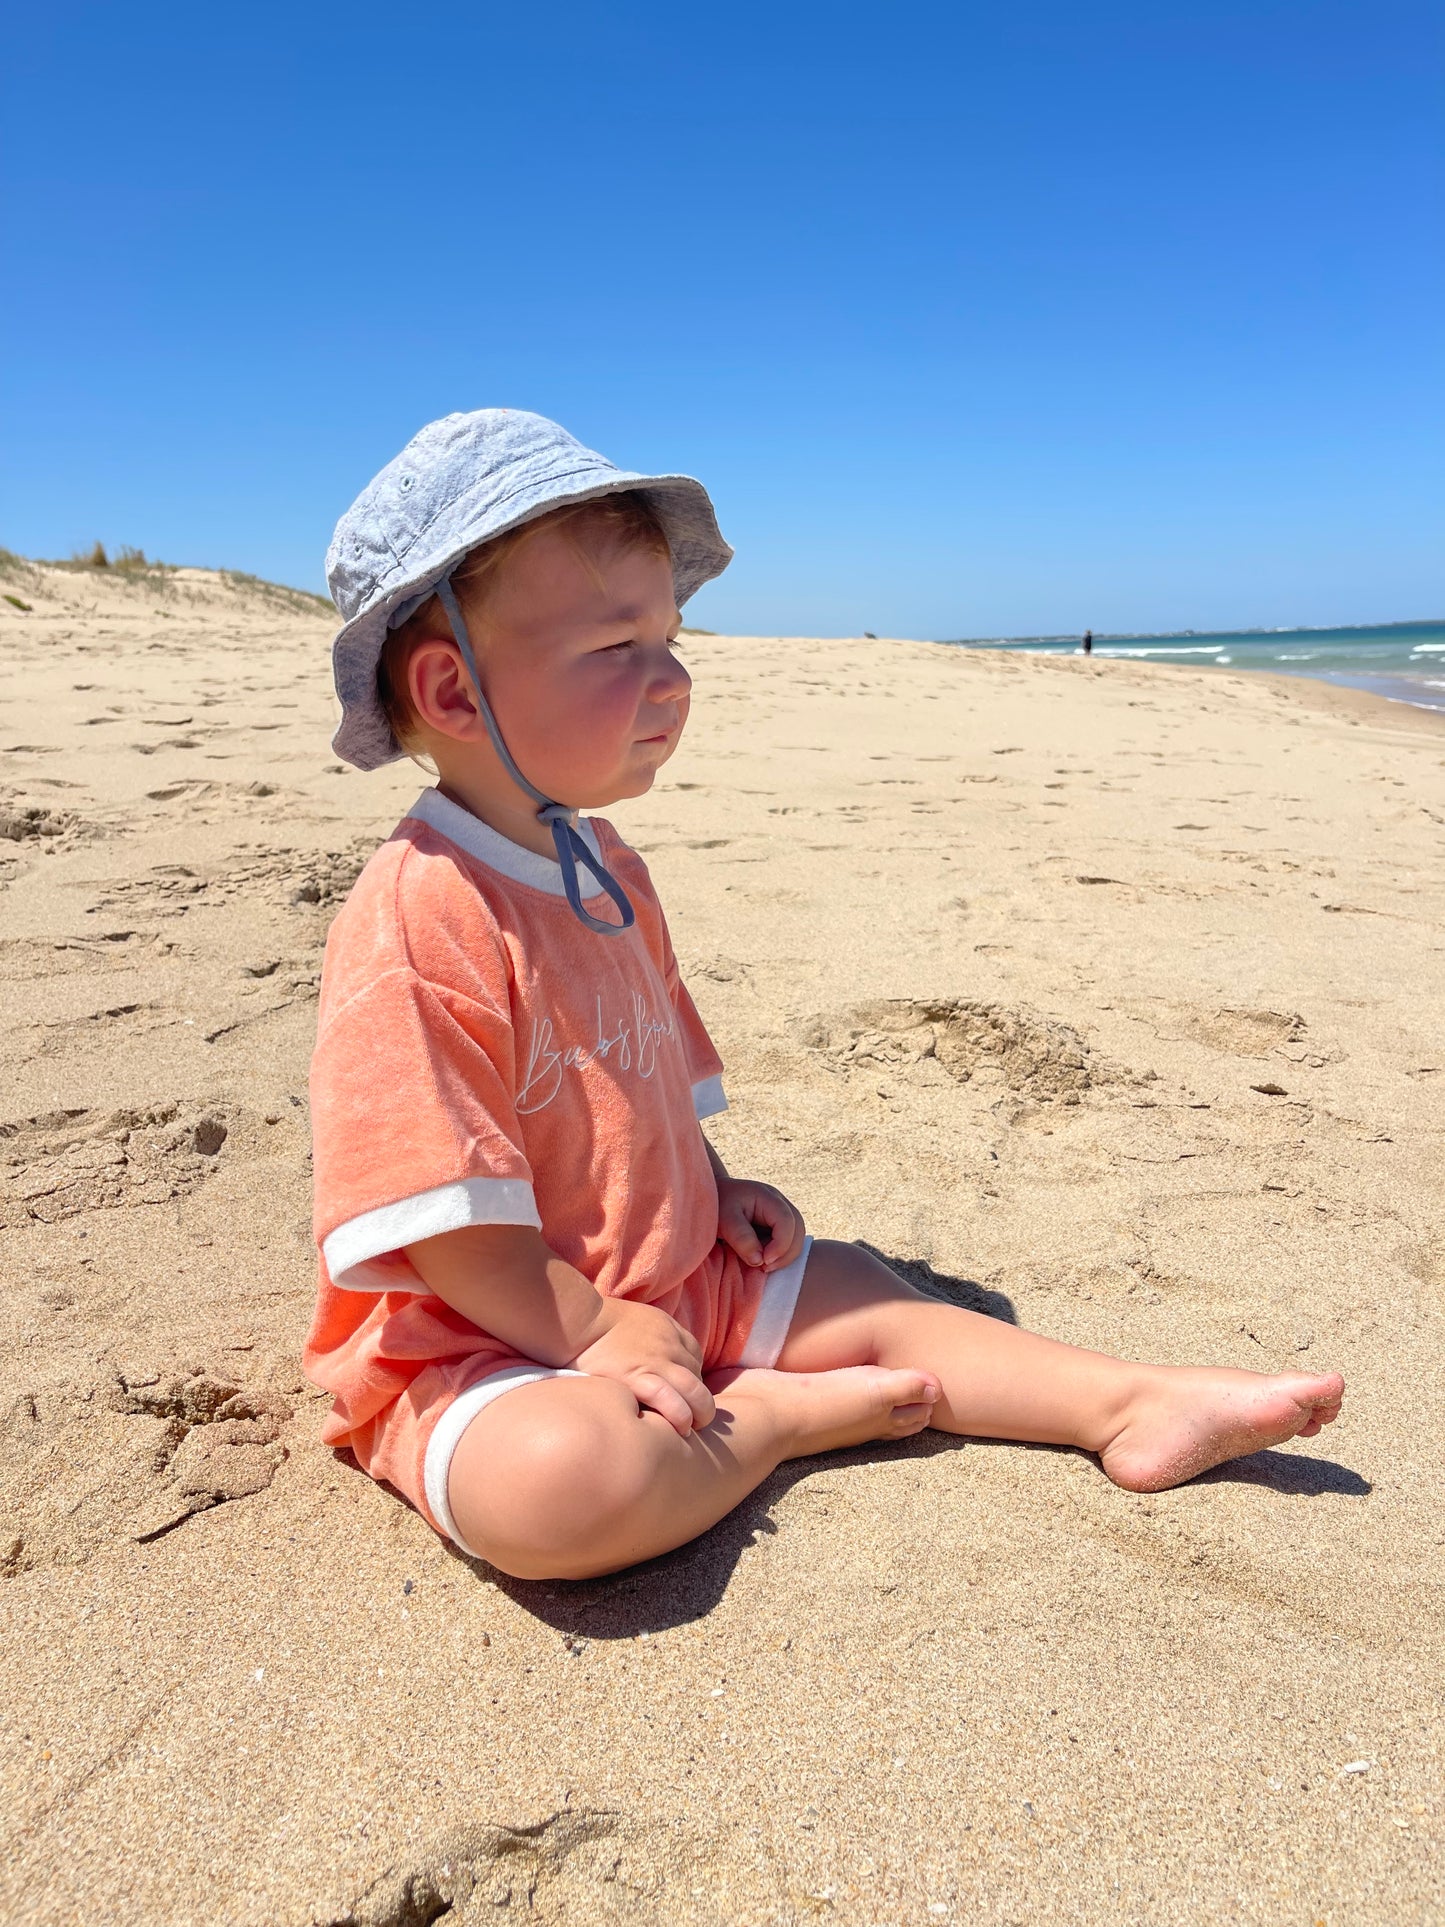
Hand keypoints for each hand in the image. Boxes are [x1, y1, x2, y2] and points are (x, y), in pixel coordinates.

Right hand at [569, 1297, 715, 1436]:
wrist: (577, 1321)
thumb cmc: (598, 1324)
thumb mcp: (637, 1320)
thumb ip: (651, 1337)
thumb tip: (651, 1361)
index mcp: (669, 1329)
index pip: (695, 1358)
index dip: (692, 1381)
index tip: (682, 1397)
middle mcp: (669, 1344)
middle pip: (698, 1378)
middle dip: (701, 1402)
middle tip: (695, 1419)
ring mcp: (656, 1361)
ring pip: (694, 1392)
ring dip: (699, 1413)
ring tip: (690, 1429)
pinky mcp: (637, 1377)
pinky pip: (670, 1400)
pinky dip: (679, 1416)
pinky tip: (678, 1429)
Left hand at [716, 1177, 805, 1273]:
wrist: (709, 1198)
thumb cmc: (715, 1206)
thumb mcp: (724, 1220)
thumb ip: (741, 1238)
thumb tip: (759, 1260)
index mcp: (767, 1197)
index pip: (787, 1221)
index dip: (781, 1245)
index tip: (764, 1262)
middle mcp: (778, 1203)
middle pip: (798, 1229)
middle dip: (786, 1253)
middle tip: (765, 1268)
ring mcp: (779, 1213)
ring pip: (797, 1237)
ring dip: (784, 1255)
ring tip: (763, 1266)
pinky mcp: (776, 1224)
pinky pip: (788, 1241)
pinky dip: (780, 1254)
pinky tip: (763, 1261)